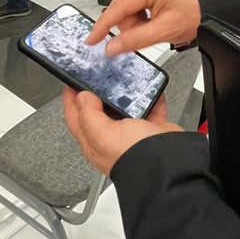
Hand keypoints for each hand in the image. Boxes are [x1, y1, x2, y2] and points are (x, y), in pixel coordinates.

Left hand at [63, 87, 181, 175]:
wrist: (168, 164)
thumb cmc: (134, 158)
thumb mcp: (103, 135)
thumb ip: (89, 116)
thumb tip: (82, 98)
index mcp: (95, 141)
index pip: (75, 117)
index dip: (71, 98)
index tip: (71, 80)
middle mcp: (112, 137)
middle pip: (100, 109)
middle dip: (98, 91)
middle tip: (98, 74)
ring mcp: (133, 131)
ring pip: (125, 106)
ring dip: (126, 92)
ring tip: (124, 78)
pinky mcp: (152, 127)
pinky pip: (150, 106)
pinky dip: (151, 96)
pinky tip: (150, 88)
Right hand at [86, 0, 200, 54]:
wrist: (206, 12)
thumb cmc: (192, 16)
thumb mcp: (164, 31)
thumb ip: (136, 39)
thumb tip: (111, 47)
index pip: (119, 7)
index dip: (103, 25)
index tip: (91, 39)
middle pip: (120, 9)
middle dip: (128, 27)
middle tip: (144, 35)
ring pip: (125, 12)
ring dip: (134, 26)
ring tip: (152, 29)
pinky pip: (132, 10)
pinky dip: (138, 22)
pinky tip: (150, 24)